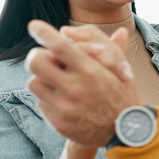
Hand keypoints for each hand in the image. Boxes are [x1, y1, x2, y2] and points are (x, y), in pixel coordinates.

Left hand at [26, 21, 144, 145]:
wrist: (125, 132)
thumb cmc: (122, 94)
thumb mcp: (120, 67)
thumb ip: (103, 46)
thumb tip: (88, 31)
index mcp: (91, 71)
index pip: (59, 46)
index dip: (43, 32)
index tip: (35, 26)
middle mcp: (76, 89)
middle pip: (36, 63)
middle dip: (37, 56)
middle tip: (45, 57)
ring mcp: (65, 108)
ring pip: (34, 83)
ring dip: (42, 78)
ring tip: (56, 80)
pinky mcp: (59, 123)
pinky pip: (41, 102)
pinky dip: (48, 97)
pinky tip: (62, 98)